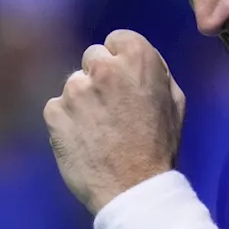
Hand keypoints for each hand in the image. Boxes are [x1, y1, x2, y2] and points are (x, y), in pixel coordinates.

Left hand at [44, 29, 185, 214]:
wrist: (134, 190)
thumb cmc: (159, 147)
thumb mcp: (174, 101)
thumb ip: (154, 72)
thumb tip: (135, 60)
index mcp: (138, 58)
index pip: (116, 39)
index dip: (120, 60)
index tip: (123, 81)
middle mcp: (104, 67)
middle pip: (92, 57)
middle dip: (99, 77)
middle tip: (111, 108)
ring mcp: (75, 90)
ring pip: (73, 84)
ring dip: (82, 101)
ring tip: (98, 130)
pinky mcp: (54, 113)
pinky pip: (56, 108)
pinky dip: (65, 122)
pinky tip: (83, 141)